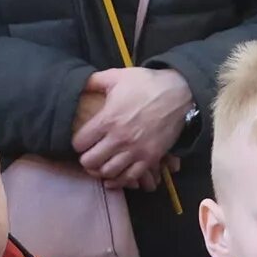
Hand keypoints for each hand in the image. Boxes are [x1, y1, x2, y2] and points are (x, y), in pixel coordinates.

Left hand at [71, 66, 190, 189]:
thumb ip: (93, 81)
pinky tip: (115, 177)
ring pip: (108, 173)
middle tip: (90, 155)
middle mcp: (119, 139)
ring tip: (102, 164)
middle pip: (90, 162)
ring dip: (102, 170)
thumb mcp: (117, 76)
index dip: (77, 143)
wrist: (179, 93)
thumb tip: (77, 83)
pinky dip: (120, 180)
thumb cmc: (146, 83)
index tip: (82, 141)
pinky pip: (130, 177)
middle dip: (86, 159)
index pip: (79, 144)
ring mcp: (135, 151)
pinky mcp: (150, 158)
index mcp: (107, 120)